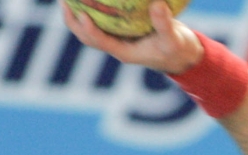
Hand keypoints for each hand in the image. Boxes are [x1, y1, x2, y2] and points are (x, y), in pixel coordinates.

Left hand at [63, 0, 202, 74]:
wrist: (183, 55)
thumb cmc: (178, 50)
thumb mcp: (174, 39)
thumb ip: (164, 24)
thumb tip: (156, 3)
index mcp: (125, 52)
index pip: (101, 42)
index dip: (89, 29)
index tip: (82, 13)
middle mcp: (117, 46)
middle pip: (87, 36)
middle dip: (73, 20)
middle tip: (64, 0)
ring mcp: (118, 38)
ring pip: (91, 27)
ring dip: (78, 12)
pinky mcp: (122, 31)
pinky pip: (103, 19)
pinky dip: (94, 7)